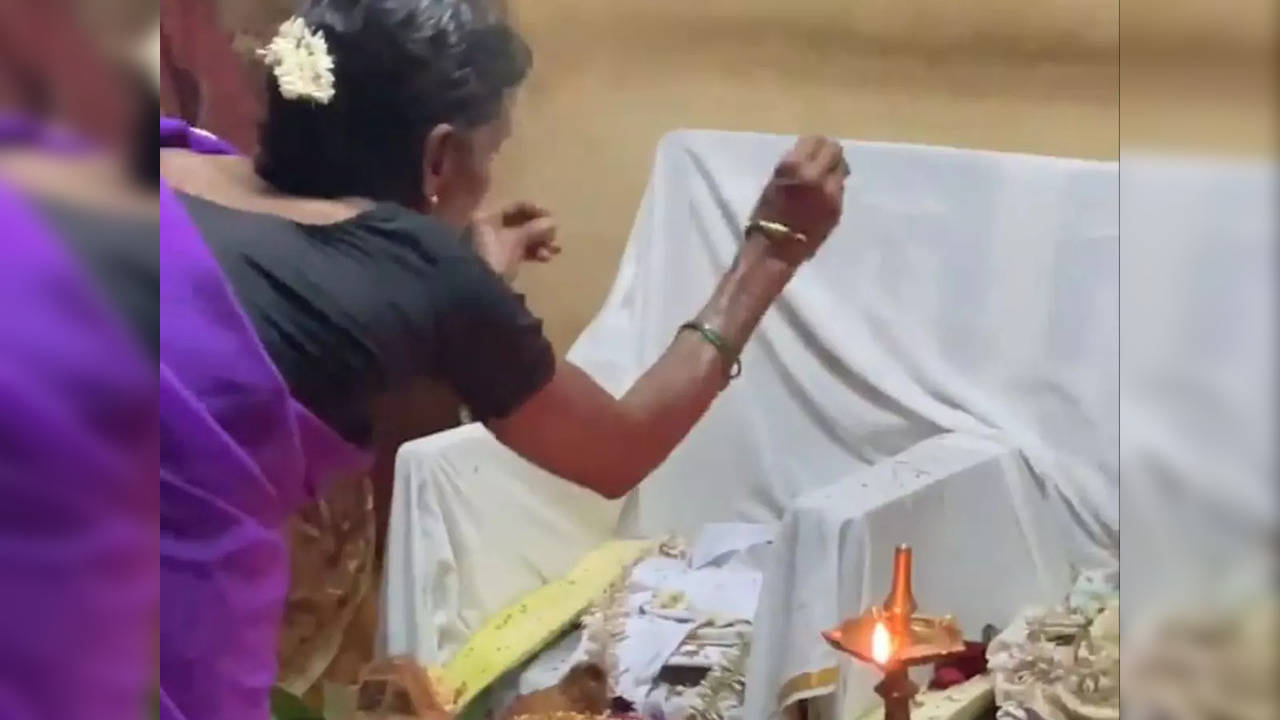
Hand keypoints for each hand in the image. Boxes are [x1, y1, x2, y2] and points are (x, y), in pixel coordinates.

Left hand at [471, 202, 560, 282]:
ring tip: (554, 251)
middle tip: (555, 237)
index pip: (516, 206)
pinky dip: (531, 253)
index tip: (553, 219)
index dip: (536, 211)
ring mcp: (492, 245)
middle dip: (540, 230)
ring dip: (539, 243)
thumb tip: (553, 222)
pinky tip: (545, 259)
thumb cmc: (494, 259)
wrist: (476, 291)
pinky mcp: (497, 261)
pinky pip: (517, 251)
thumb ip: (535, 229)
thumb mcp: (516, 241)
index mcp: (487, 216)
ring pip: (520, 238)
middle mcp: (488, 227)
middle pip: (519, 223)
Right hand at [750, 136, 848, 259]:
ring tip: (822, 181)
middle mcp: (818, 177)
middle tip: (821, 163)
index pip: (817, 141)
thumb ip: (797, 163)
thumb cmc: (766, 215)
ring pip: (842, 169)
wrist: (774, 250)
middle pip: (835, 151)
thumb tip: (812, 156)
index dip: (815, 145)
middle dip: (829, 154)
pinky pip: (840, 189)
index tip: (810, 151)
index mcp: (796, 167)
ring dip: (833, 171)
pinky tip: (822, 198)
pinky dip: (833, 188)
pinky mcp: (839, 209)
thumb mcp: (776, 180)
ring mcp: (832, 194)